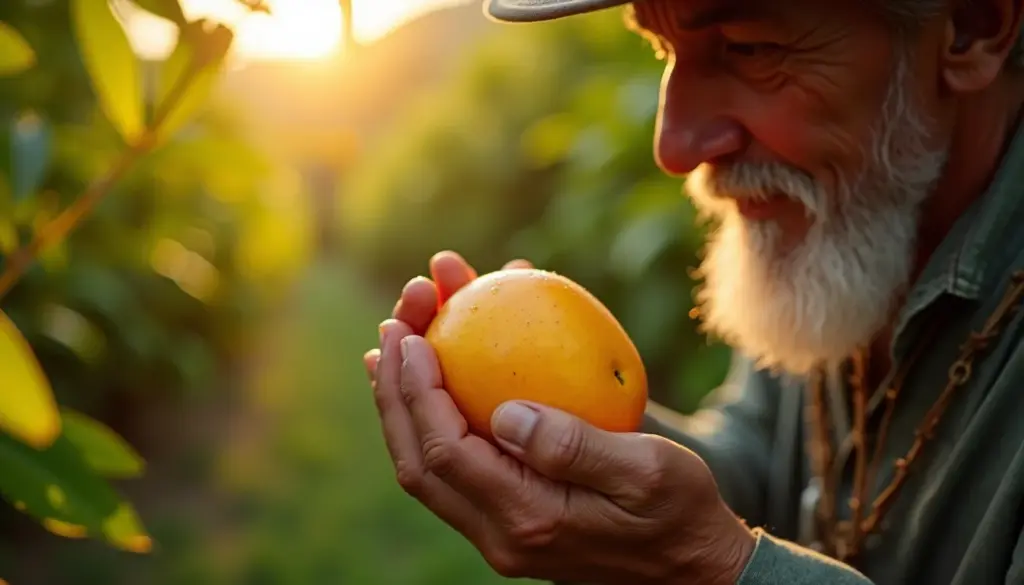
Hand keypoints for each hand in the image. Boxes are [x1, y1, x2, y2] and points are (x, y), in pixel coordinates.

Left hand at [364, 251, 755, 584]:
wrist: (690, 569)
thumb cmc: (679, 511)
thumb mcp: (648, 471)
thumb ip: (574, 446)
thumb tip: (505, 412)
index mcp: (528, 519)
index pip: (446, 451)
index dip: (418, 391)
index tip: (412, 336)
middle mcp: (498, 535)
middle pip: (416, 461)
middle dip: (393, 391)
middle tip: (394, 327)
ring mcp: (497, 534)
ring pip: (425, 469)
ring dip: (403, 406)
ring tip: (393, 348)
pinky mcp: (506, 523)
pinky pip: (451, 470)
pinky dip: (431, 421)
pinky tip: (434, 382)